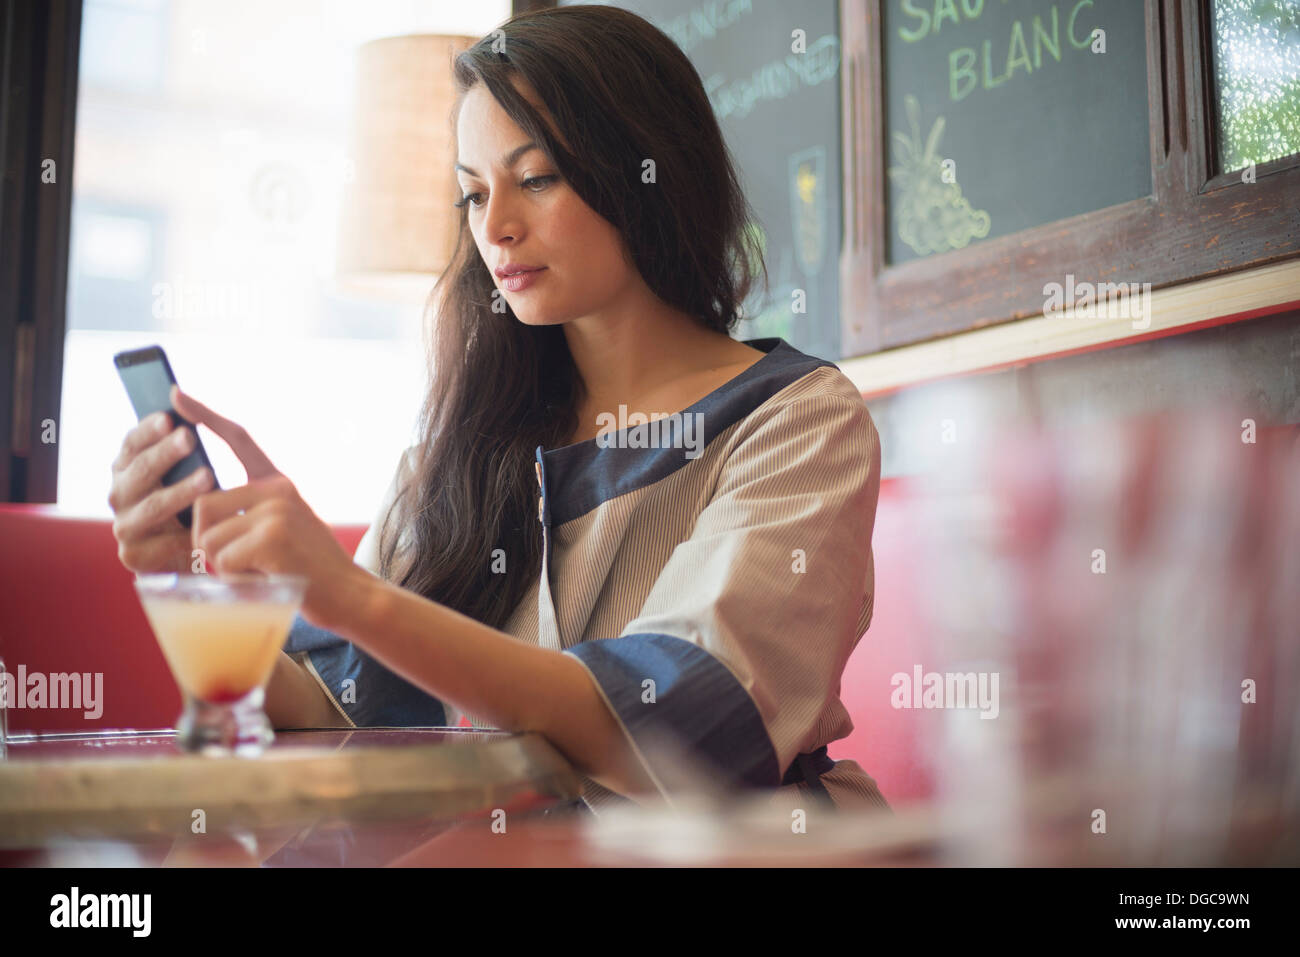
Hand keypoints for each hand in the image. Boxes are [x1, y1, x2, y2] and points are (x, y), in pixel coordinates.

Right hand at [109, 405, 215, 573]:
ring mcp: (125, 525)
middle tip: (189, 439)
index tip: (169, 417)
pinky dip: (184, 534)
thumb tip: (177, 392)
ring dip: (177, 491)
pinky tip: (204, 526)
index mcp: (130, 467)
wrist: (227, 549)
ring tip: (208, 477)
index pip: (133, 442)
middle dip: (163, 455)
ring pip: (150, 507)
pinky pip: (160, 543)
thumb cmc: (214, 498)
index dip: (148, 430)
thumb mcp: (209, 460)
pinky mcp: (135, 556)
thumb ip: (198, 425)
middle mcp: (121, 493)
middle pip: (138, 471)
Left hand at [171, 386, 367, 630]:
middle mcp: (277, 489)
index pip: (238, 439)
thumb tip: (203, 516)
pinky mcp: (273, 538)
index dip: (205, 416)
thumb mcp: (284, 530)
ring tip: (256, 573)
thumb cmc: (311, 571)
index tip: (176, 394)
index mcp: (278, 483)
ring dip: (220, 565)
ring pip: (208, 536)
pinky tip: (264, 581)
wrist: (350, 595)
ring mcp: (277, 511)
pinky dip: (235, 580)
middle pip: (203, 504)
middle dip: (205, 541)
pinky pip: (223, 559)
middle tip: (233, 563)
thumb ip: (251, 513)